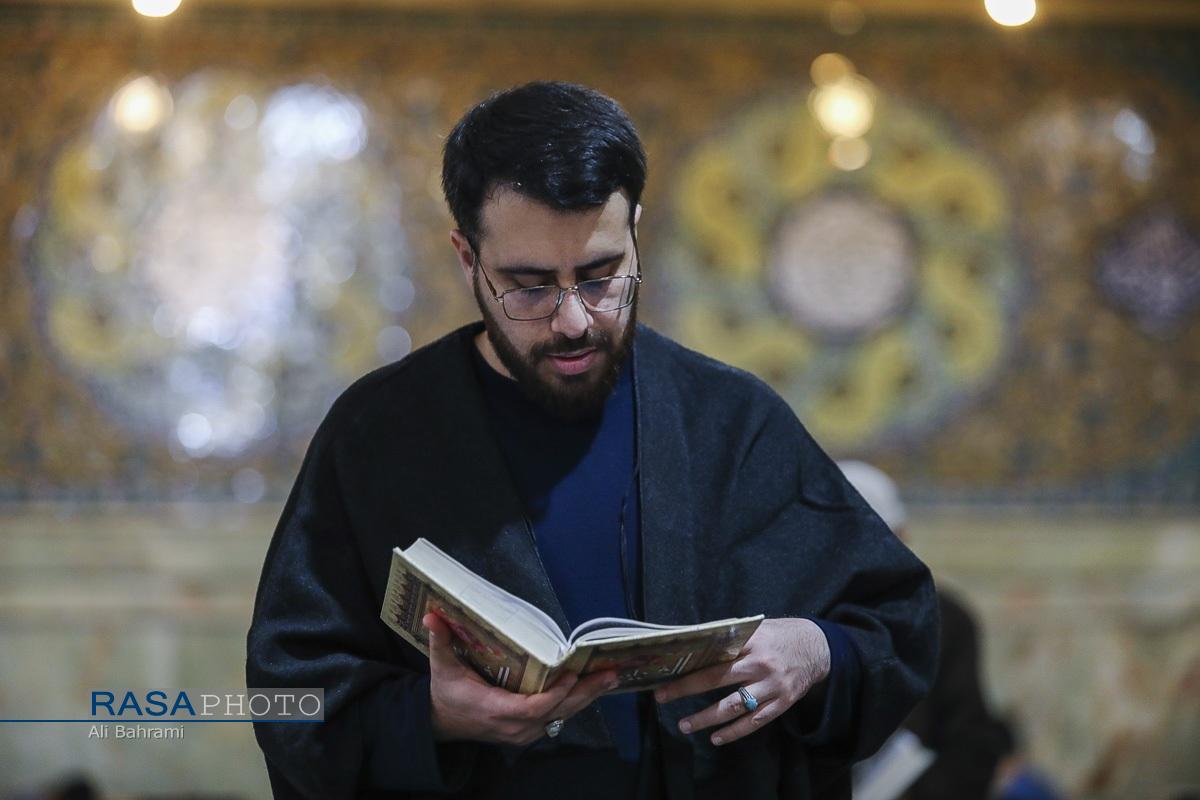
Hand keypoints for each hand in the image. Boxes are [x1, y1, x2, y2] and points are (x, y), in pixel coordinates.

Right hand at [423, 612, 617, 745]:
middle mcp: (513, 726)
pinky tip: (594, 687)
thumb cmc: (446, 694)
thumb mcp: (441, 668)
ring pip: (561, 717)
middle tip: (608, 674)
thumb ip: (440, 642)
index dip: (553, 695)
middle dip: (584, 693)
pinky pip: (558, 718)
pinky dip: (577, 702)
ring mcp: (523, 732)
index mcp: (494, 709)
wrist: (443, 724)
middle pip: (556, 713)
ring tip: (610, 677)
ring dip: (586, 697)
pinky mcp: (529, 731)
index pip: (530, 709)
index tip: (570, 677)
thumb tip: (431, 614)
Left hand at [653, 618, 829, 745]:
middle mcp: (761, 665)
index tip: (666, 672)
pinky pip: (755, 722)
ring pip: (734, 706)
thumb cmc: (782, 635)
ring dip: (706, 717)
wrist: (821, 647)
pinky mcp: (783, 703)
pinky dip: (734, 732)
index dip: (689, 664)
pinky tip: (716, 738)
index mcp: (752, 642)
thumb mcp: (758, 628)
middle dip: (687, 689)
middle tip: (663, 697)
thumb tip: (697, 645)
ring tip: (685, 725)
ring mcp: (773, 686)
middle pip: (717, 679)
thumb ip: (732, 638)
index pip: (714, 654)